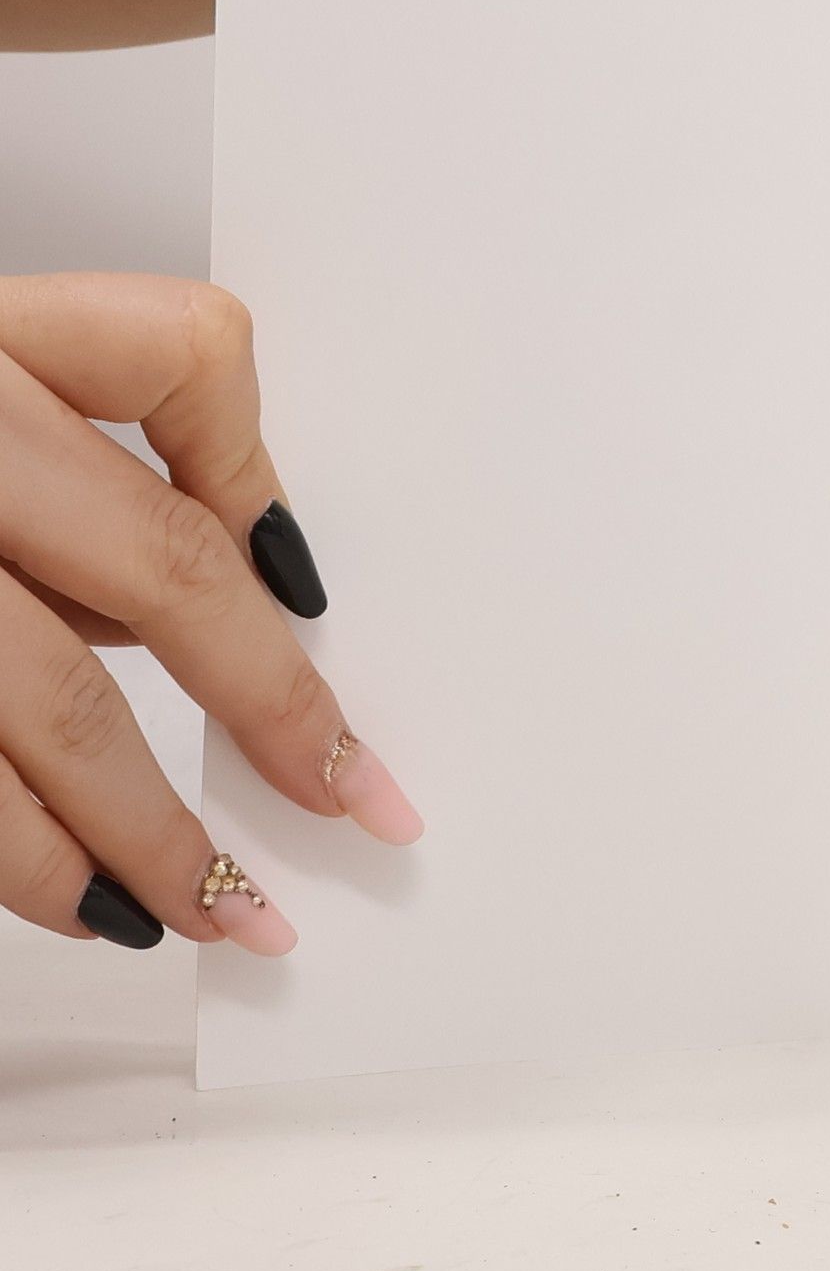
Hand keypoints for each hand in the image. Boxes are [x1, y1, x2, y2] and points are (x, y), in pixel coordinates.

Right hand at [0, 274, 420, 953]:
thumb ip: (95, 434)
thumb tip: (251, 568)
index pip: (186, 359)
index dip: (268, 482)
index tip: (320, 604)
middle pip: (161, 570)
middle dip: (276, 705)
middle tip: (355, 803)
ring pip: (53, 707)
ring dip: (150, 831)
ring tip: (225, 911)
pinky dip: (15, 857)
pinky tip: (78, 901)